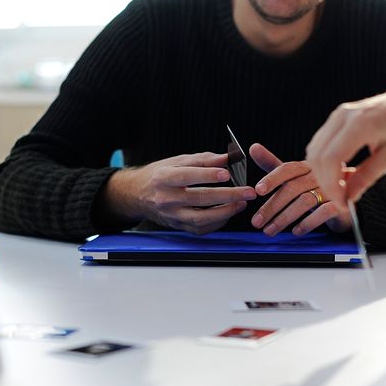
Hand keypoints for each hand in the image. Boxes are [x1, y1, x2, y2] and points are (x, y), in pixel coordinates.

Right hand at [106, 152, 255, 233]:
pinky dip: (218, 222)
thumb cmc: (159, 175)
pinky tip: (229, 212)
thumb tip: (227, 157)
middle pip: (200, 199)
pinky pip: (201, 228)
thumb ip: (203, 160)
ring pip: (202, 219)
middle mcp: (166, 198)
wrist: (137, 196)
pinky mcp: (177, 226)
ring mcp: (172, 216)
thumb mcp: (177, 161)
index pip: (188, 176)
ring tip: (241, 203)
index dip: (208, 175)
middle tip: (248, 191)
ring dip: (226, 212)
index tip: (228, 173)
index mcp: (164, 178)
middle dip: (228, 196)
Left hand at [249, 143, 349, 235]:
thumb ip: (273, 165)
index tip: (257, 190)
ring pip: (305, 201)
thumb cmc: (316, 186)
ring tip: (270, 230)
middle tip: (257, 222)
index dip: (272, 178)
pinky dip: (308, 222)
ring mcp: (331, 188)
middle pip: (292, 188)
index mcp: (306, 166)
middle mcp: (319, 175)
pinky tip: (296, 231)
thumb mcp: (294, 176)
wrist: (347, 199)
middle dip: (272, 206)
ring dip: (284, 218)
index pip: (287, 168)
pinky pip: (324, 212)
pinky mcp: (341, 203)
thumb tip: (253, 148)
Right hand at [306, 88, 385, 214]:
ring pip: (314, 151)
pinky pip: (320, 144)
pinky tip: (341, 173)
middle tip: (342, 200)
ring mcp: (338, 115)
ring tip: (343, 187)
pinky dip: (325, 162)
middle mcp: (344, 116)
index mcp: (361, 123)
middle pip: (318, 156)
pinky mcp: (337, 118)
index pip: (331, 159)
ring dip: (323, 173)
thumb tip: (349, 197)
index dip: (332, 185)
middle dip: (325, 182)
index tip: (342, 203)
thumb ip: (368, 176)